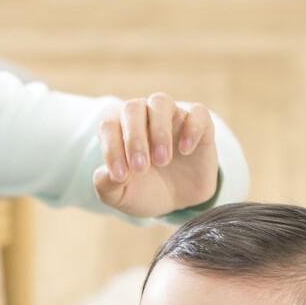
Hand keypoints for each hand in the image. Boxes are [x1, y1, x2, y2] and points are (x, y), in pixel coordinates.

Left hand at [92, 94, 218, 218]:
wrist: (178, 202)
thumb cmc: (143, 193)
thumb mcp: (121, 196)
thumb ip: (106, 186)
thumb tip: (108, 175)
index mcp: (119, 130)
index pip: (109, 126)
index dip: (111, 149)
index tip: (121, 177)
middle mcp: (143, 117)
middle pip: (132, 108)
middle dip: (134, 139)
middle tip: (141, 169)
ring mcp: (172, 118)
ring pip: (161, 102)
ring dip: (159, 130)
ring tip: (162, 160)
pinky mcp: (199, 125)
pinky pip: (197, 112)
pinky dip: (192, 128)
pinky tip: (186, 151)